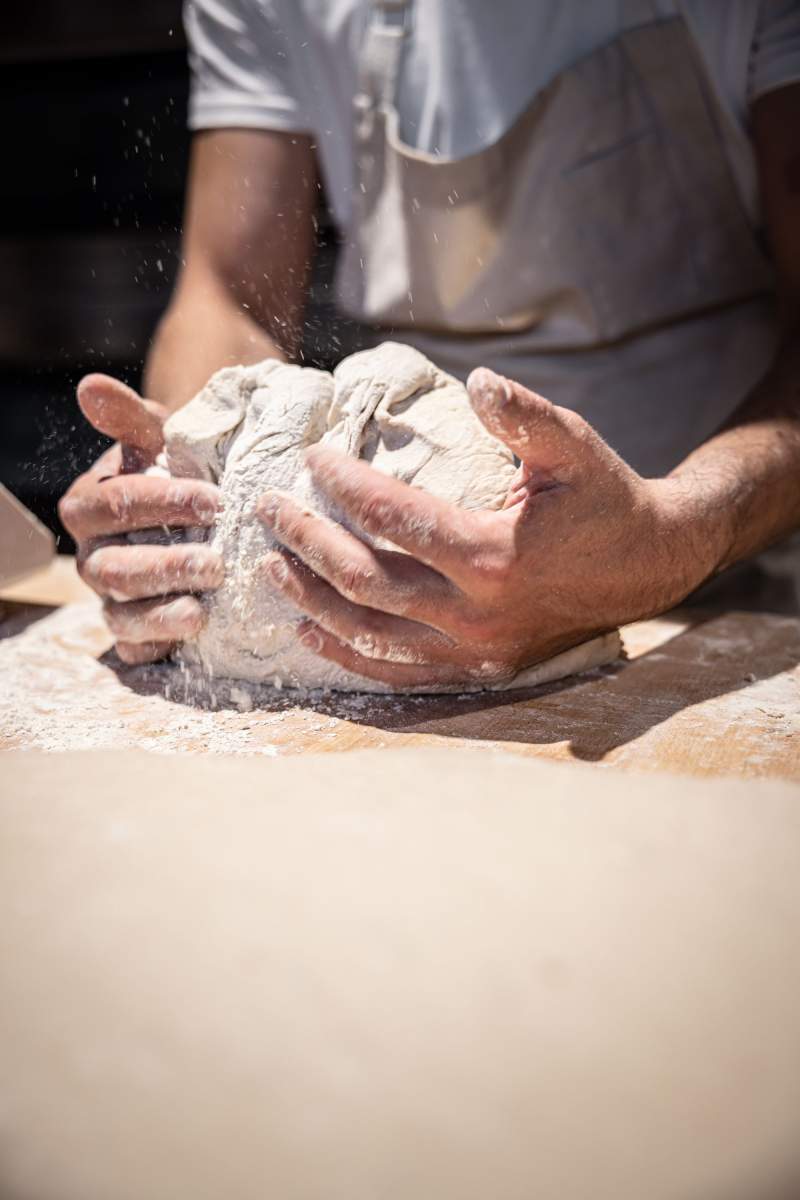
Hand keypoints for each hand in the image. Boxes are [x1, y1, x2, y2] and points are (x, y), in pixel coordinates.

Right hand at [59, 375, 222, 663]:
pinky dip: (162, 644)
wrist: (201, 514)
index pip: (114, 504)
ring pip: (123, 613)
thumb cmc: (179, 471)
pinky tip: (197, 633)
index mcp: (89, 504)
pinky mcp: (133, 635)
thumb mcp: (161, 440)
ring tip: (207, 606)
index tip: (216, 500)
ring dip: (165, 611)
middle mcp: (92, 556)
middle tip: (216, 562)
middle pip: (115, 568)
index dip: (163, 503)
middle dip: (166, 565)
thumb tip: (90, 386)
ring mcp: (110, 599)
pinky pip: (136, 649)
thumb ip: (130, 418)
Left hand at [256, 369, 711, 688]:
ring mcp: (473, 649)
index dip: (343, 485)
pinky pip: (396, 672)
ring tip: (270, 566)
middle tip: (267, 508)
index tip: (313, 458)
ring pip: (369, 633)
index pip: (393, 518)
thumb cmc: (605, 500)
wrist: (647, 568)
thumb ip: (525, 416)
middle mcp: (476, 612)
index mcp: (495, 554)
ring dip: (312, 600)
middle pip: (364, 581)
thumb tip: (477, 380)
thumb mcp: (574, 448)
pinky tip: (309, 629)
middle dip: (306, 541)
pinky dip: (347, 653)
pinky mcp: (474, 669)